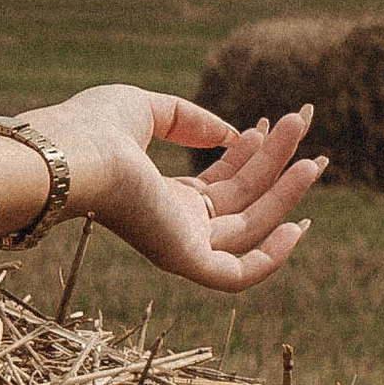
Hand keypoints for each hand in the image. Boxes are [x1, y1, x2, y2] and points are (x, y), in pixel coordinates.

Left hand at [11, 85, 323, 294]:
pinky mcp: (183, 259)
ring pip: (249, 228)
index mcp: (160, 195)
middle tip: (305, 129)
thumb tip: (231, 133)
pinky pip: (238, 275)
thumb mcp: (146, 109)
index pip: (220, 184)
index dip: (251, 154)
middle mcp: (173, 224)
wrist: (70, 154)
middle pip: (241, 201)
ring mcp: (179, 243)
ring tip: (313, 158)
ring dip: (285, 194)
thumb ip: (188, 119)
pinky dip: (273, 258)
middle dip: (278, 167)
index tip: (269, 123)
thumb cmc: (92, 128)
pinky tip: (299, 225)